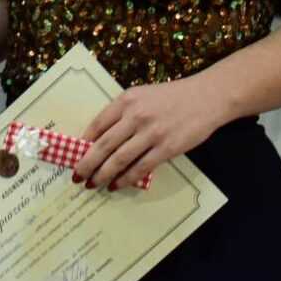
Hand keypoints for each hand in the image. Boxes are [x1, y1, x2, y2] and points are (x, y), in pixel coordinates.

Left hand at [72, 77, 226, 191]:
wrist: (206, 97)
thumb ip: (123, 112)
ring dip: (102, 175)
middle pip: (103, 145)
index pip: (98, 124)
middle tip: (76, 177)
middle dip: (87, 164)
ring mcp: (151, 132)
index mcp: (127, 100)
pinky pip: (140, 167)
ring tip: (92, 184)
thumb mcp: (143, 95)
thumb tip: (101, 137)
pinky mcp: (166, 148)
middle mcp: (136, 115)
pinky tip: (116, 185)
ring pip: (119, 159)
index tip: (74, 155)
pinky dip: (126, 178)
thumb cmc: (172, 97)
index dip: (83, 142)